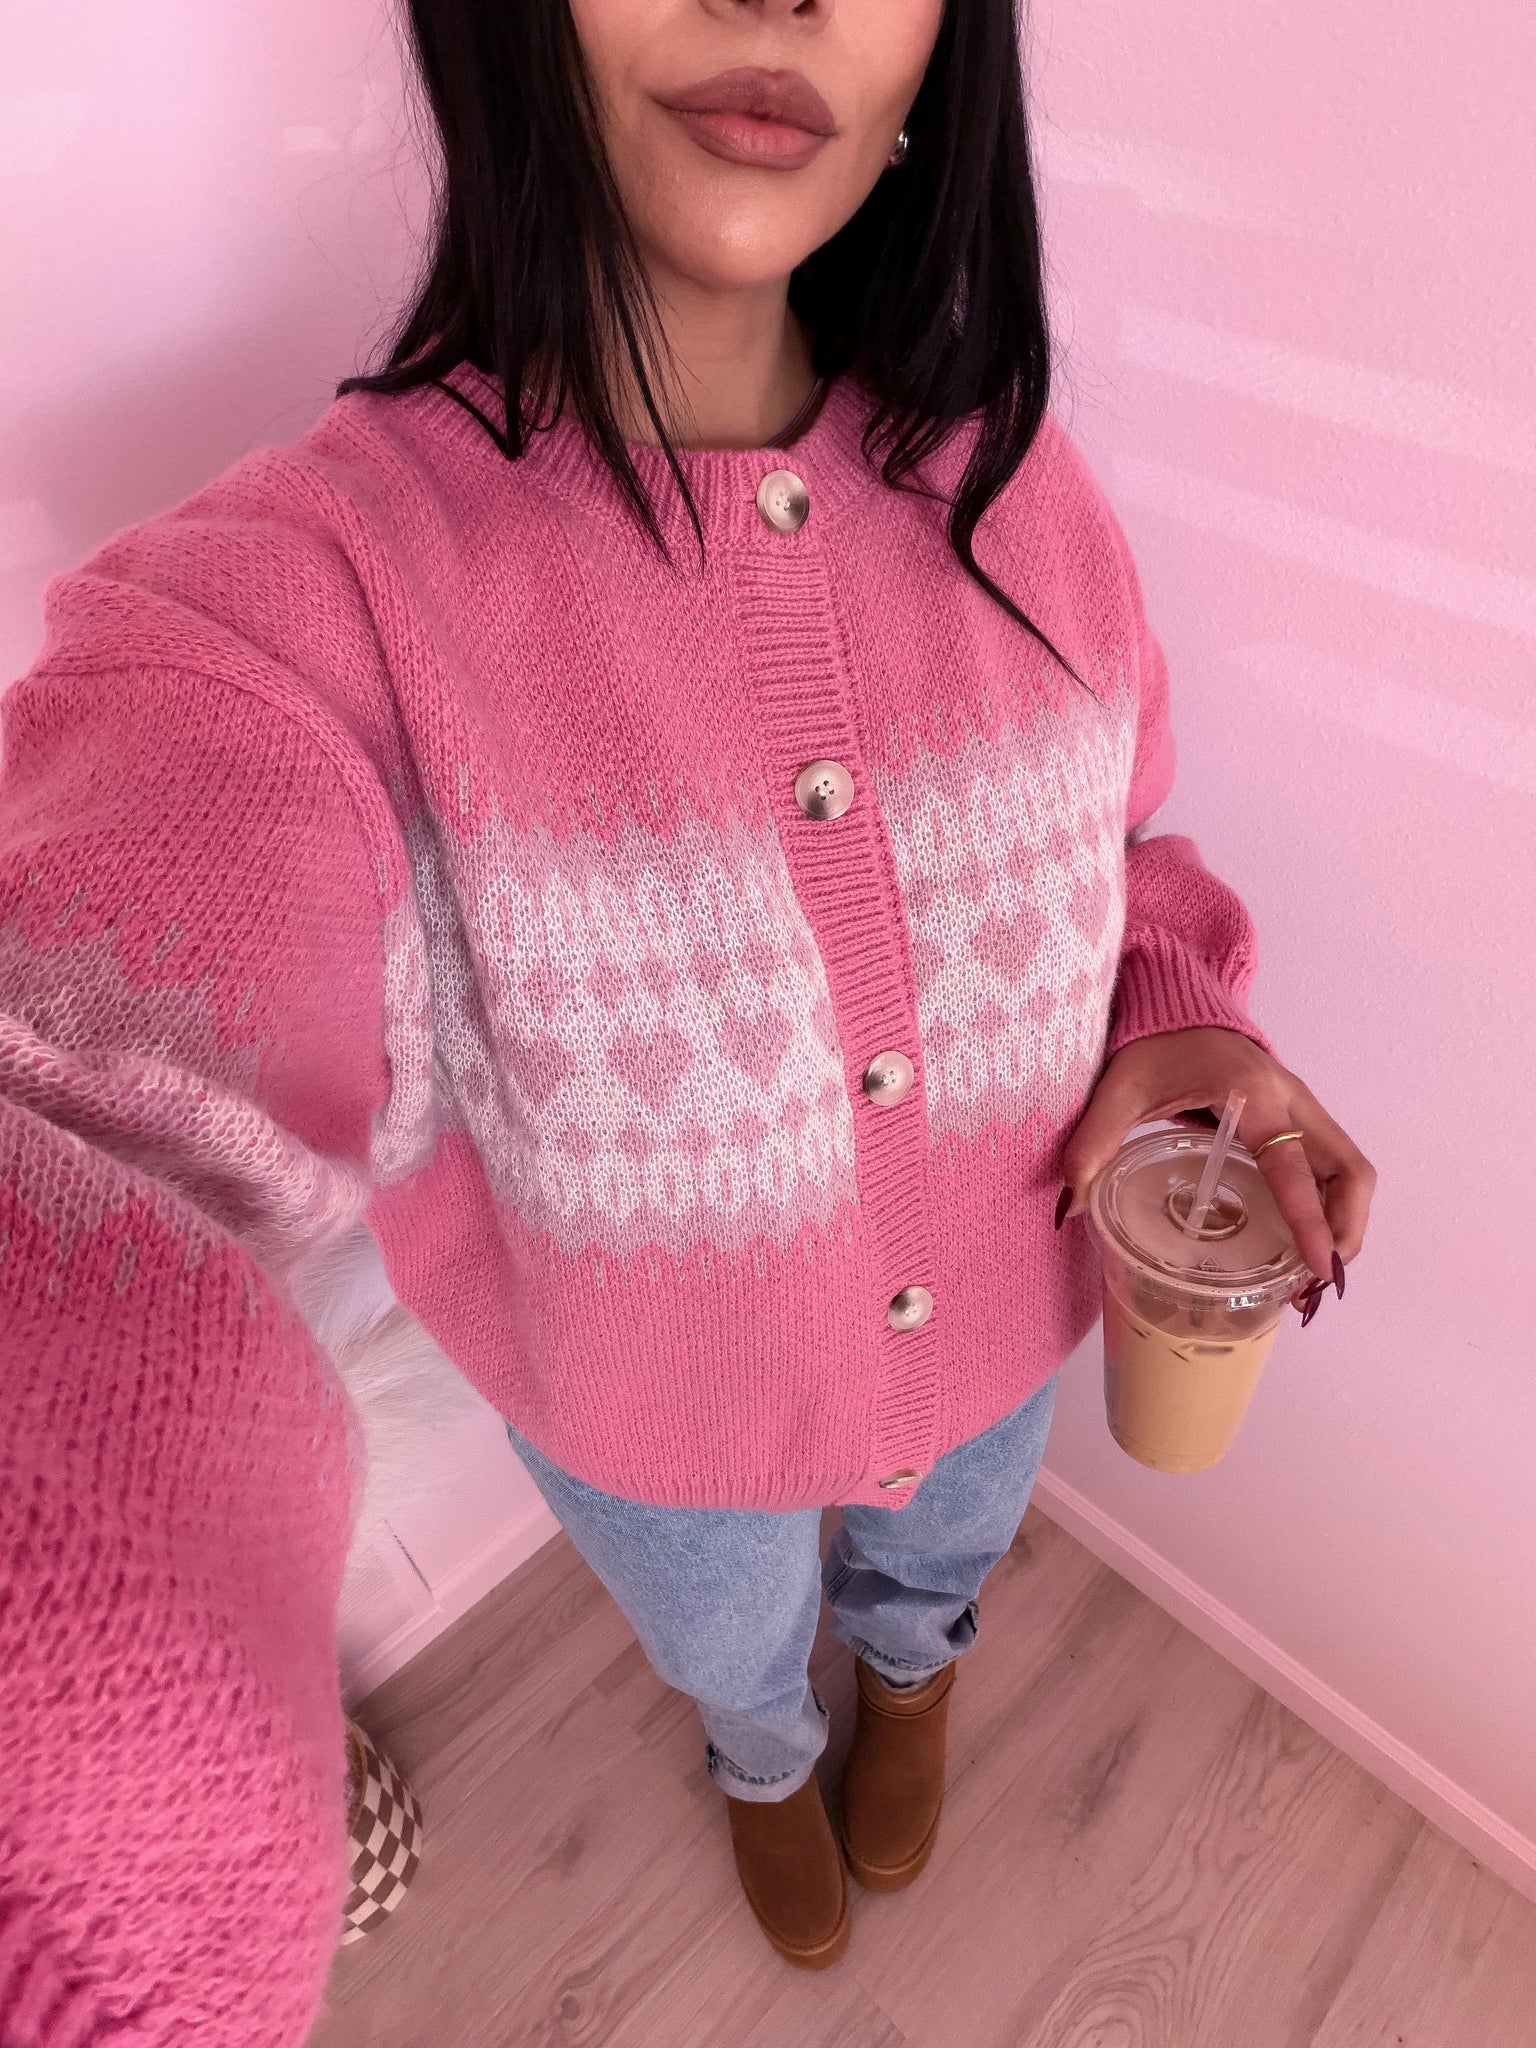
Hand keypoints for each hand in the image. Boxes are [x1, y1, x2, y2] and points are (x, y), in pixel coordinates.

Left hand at [1059, 1027, 1375, 1289]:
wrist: (1176, 1008)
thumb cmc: (1152, 1046)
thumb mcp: (1118, 1091)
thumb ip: (1092, 1144)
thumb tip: (1068, 1208)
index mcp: (1252, 1094)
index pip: (1292, 1165)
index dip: (1309, 1219)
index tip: (1317, 1267)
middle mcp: (1291, 1099)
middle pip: (1349, 1170)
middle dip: (1345, 1230)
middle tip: (1315, 1283)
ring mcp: (1302, 1107)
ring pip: (1350, 1169)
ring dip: (1346, 1222)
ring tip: (1312, 1275)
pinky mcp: (1299, 1116)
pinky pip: (1333, 1165)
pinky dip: (1332, 1206)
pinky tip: (1304, 1244)